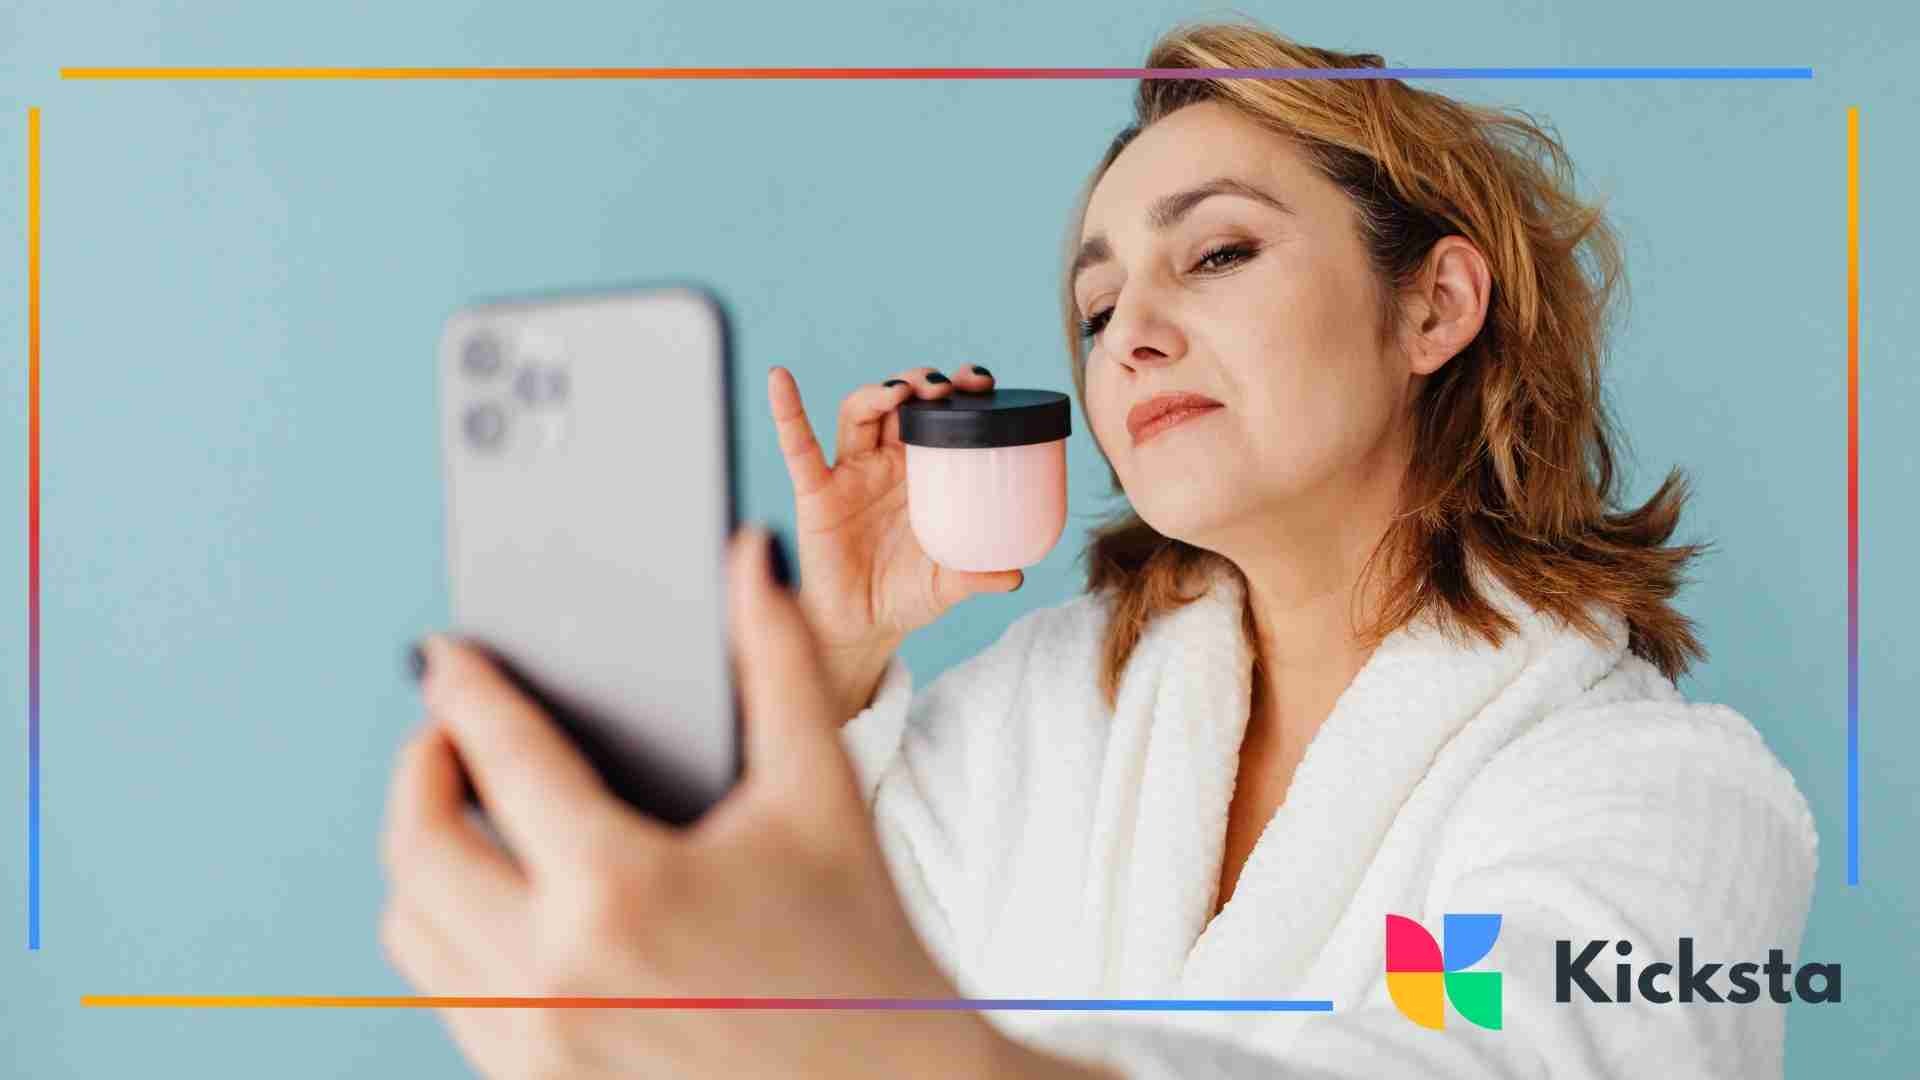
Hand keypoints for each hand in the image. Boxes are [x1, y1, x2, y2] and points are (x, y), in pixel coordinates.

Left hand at [378, 528, 1101, 1078]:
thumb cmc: (861, 943)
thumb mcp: (821, 794)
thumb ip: (778, 660)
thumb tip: (749, 558)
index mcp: (621, 887)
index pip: (501, 757)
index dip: (465, 688)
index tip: (445, 656)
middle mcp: (558, 975)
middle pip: (417, 845)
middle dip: (419, 767)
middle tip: (447, 729)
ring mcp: (539, 1045)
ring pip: (413, 930)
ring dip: (420, 855)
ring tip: (467, 810)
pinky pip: (448, 997)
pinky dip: (450, 935)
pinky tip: (501, 898)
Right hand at [767, 364, 1022, 717]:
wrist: (861, 627)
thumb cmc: (905, 597)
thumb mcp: (947, 585)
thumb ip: (977, 576)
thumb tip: (1015, 574)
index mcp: (922, 473)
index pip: (940, 415)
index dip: (958, 392)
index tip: (981, 382)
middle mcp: (886, 464)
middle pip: (899, 402)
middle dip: (920, 383)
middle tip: (944, 385)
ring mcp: (850, 474)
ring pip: (859, 413)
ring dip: (878, 392)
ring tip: (902, 391)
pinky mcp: (816, 493)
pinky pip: (798, 448)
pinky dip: (787, 412)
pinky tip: (780, 380)